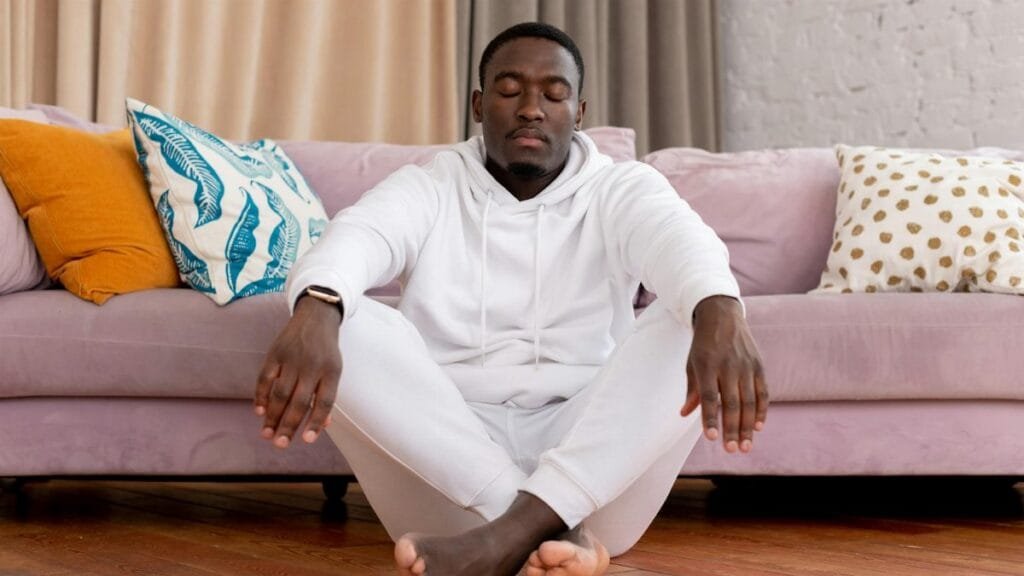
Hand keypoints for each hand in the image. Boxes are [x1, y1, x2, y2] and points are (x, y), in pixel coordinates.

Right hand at [254, 296, 342, 447]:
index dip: (316, 422)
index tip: (307, 440)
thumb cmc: (326, 350)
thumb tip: (322, 424)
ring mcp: (292, 358)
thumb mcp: (334, 369)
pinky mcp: (275, 352)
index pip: (324, 401)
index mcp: (331, 371)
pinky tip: (260, 412)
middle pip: (299, 401)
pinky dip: (261, 396)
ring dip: (272, 416)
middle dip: (288, 425)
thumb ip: (327, 395)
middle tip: (280, 444)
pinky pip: (265, 378)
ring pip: (280, 393)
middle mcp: (312, 365)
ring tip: (267, 434)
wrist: (316, 315)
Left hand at [680, 295, 767, 453]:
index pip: (709, 397)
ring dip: (747, 426)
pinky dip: (761, 410)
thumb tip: (684, 414)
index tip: (712, 438)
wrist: (722, 316)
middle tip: (731, 450)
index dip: (710, 418)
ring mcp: (746, 366)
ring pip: (749, 401)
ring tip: (744, 447)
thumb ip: (692, 390)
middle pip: (731, 403)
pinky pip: (763, 392)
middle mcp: (728, 366)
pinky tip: (757, 427)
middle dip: (732, 428)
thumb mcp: (692, 363)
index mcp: (707, 366)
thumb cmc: (703, 345)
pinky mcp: (759, 366)